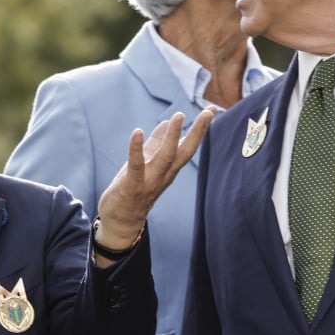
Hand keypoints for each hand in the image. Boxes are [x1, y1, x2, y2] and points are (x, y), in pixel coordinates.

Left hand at [95, 108, 214, 253]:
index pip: (188, 146)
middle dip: (198, 132)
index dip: (200, 128)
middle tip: (209, 112)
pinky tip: (138, 132)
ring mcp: (149, 182)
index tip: (212, 110)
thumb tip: (167, 122)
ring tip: (179, 116)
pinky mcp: (132, 186)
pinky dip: (136, 149)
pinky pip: (136, 166)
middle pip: (185, 152)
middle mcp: (164, 176)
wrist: (121, 223)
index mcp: (169, 169)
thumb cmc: (133, 190)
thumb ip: (156, 143)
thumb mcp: (147, 163)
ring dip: (173, 137)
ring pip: (165, 157)